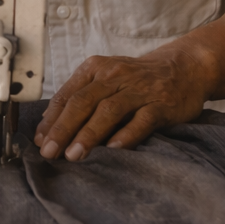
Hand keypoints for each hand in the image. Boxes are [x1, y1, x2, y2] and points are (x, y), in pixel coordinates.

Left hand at [34, 47, 214, 160]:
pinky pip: (141, 121)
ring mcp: (139, 89)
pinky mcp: (161, 104)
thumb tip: (49, 125)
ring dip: (88, 134)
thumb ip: (80, 97)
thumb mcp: (105, 78)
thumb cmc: (136, 78)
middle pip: (82, 103)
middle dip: (63, 129)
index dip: (51, 120)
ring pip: (108, 111)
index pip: (67, 95)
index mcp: (94, 69)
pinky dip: (126, 135)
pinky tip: (113, 150)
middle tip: (49, 152)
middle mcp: (114, 76)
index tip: (40, 141)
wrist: (184, 68)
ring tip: (74, 155)